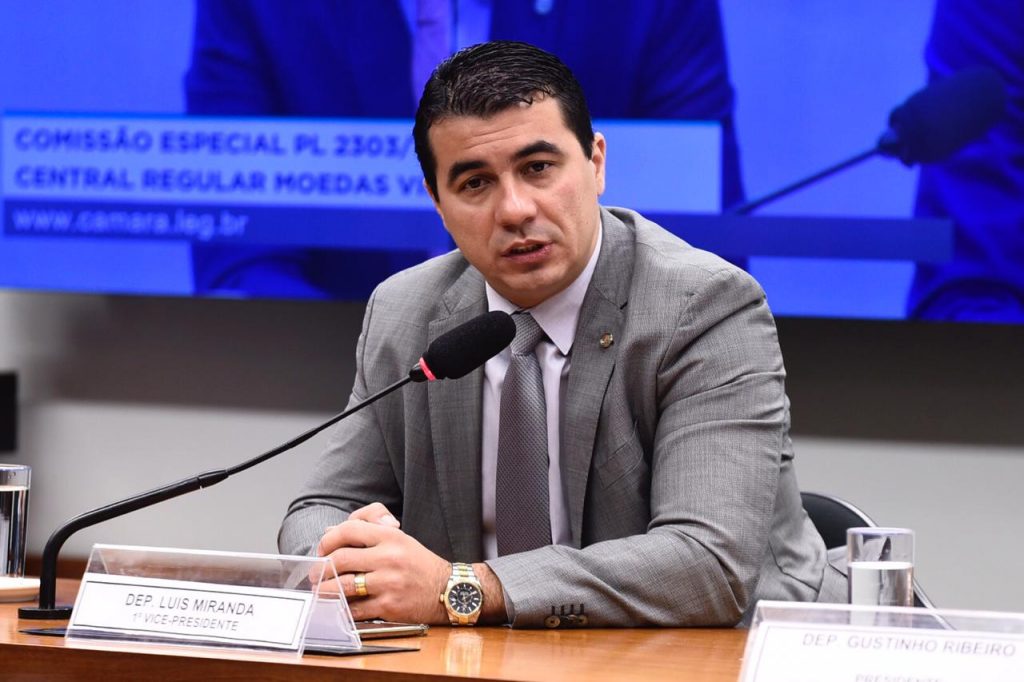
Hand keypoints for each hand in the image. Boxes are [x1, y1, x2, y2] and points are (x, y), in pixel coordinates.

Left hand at [315, 503, 450, 623]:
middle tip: (315, 575)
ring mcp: (388, 583)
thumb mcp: (399, 538)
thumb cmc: (420, 564)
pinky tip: (337, 607)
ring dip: (325, 591)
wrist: (449, 590)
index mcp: (390, 536)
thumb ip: (367, 529)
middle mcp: (388, 557)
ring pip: (343, 586)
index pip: (349, 529)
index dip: (328, 539)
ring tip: (320, 592)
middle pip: (340, 559)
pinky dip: (341, 610)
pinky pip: (355, 610)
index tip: (322, 549)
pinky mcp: (388, 607)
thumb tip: (330, 531)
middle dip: (321, 569)